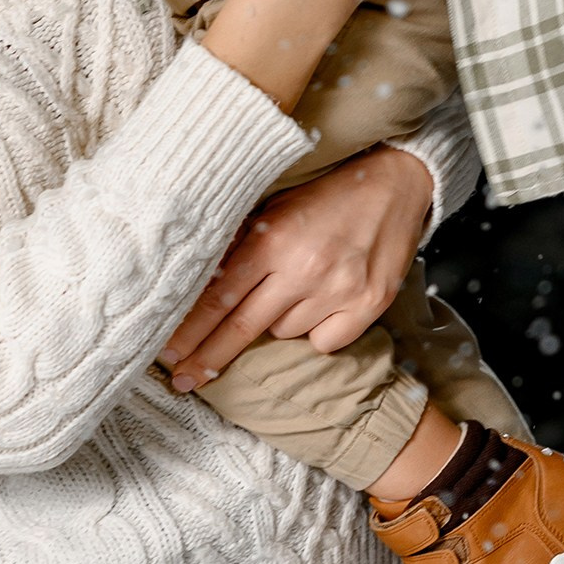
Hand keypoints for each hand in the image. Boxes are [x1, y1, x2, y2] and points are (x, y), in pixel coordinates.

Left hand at [162, 146, 434, 388]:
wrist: (396, 183)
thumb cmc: (327, 194)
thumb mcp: (275, 209)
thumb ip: (240, 245)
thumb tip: (196, 285)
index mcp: (273, 241)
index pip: (218, 297)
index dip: (189, 330)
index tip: (167, 355)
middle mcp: (304, 269)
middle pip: (242, 328)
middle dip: (208, 358)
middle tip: (182, 380)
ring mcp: (338, 291)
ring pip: (284, 333)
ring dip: (277, 320)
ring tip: (295, 287)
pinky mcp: (368, 305)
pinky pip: (323, 342)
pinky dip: (316, 330)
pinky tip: (323, 302)